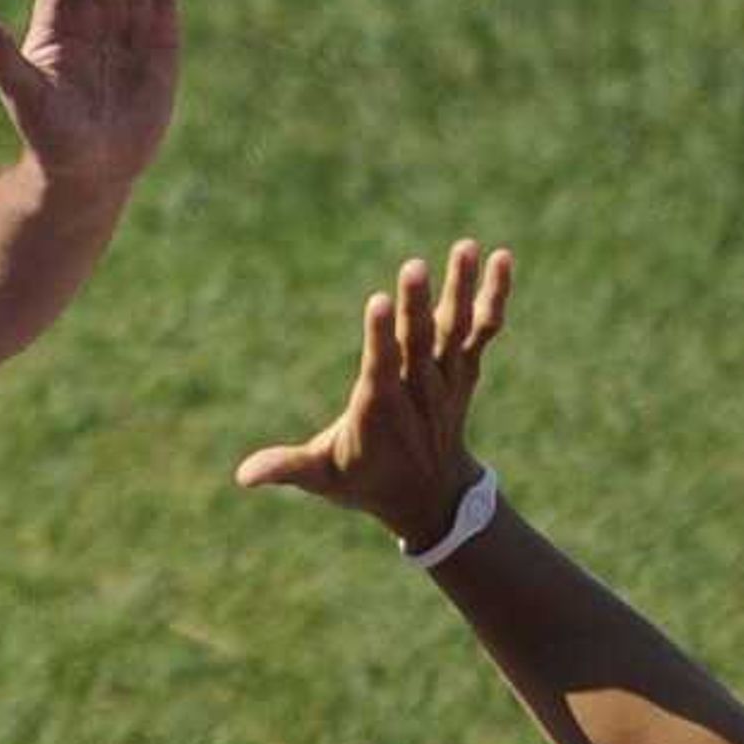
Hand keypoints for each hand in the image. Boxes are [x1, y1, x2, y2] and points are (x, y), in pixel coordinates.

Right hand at [233, 240, 510, 548]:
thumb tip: (242, 475)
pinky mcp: (465, 367)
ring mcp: (447, 376)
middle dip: (417, 303)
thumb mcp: (323, 477)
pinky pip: (483, 328)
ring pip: (456, 327)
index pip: (381, 367)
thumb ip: (286, 468)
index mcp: (380, 410)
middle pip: (419, 340)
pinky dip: (493, 296)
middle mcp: (418, 390)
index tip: (379, 302)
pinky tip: (502, 259)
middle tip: (414, 267)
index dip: (380, 335)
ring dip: (461, 288)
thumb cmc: (366, 480)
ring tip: (465, 247)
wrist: (432, 496)